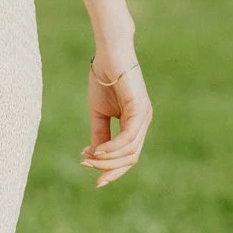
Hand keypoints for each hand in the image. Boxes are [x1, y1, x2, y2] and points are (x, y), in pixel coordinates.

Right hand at [83, 59, 150, 186]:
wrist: (108, 53)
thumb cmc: (103, 78)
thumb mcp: (99, 113)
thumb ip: (100, 134)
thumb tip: (94, 157)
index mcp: (135, 123)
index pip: (128, 155)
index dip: (113, 170)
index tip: (96, 180)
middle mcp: (143, 122)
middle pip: (131, 157)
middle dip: (110, 168)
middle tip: (88, 169)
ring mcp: (144, 116)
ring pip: (130, 151)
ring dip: (107, 159)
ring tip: (88, 159)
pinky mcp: (139, 109)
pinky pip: (128, 137)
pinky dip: (112, 147)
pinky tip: (98, 150)